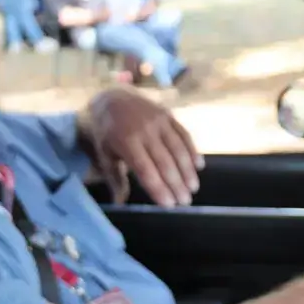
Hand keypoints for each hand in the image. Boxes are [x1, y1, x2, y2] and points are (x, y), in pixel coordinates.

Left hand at [81, 85, 202, 206]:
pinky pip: (184, 134)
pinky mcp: (168, 115)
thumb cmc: (107, 132)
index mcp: (125, 142)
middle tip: (185, 202)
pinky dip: (193, 151)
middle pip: (165, 162)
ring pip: (178, 149)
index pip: (145, 170)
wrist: (113, 98)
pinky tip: (199, 166)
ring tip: (193, 188)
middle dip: (176, 184)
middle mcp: (144, 131)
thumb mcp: (105, 154)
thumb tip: (119, 202)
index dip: (158, 188)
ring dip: (188, 171)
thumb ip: (114, 177)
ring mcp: (158, 121)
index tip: (168, 205)